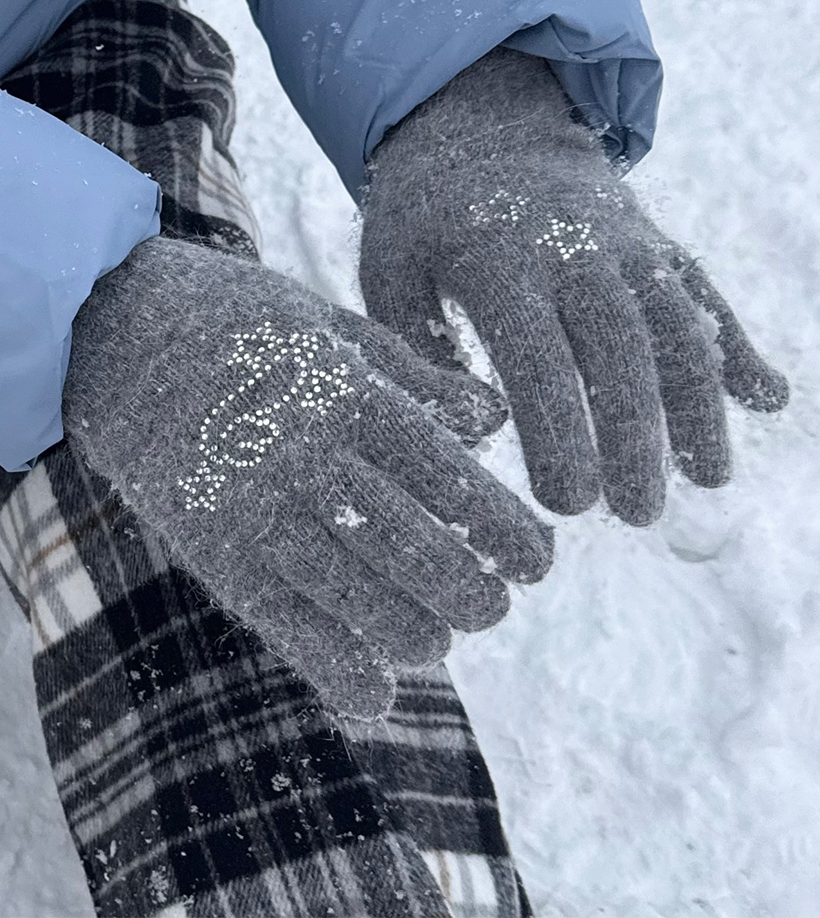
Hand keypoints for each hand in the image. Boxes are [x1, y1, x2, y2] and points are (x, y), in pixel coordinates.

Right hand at [63, 236, 552, 718]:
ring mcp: (250, 505)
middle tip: (496, 607)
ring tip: (441, 639)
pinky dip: (329, 665)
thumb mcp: (332, 325)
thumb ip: (414, 376)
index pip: (444, 474)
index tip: (539, 562)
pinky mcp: (207, 544)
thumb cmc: (242, 321)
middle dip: (465, 589)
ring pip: (348, 590)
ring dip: (409, 631)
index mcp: (345, 393)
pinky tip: (373, 699)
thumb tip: (493, 419)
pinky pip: (276, 617)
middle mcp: (303, 455)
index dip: (500, 525)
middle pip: (405, 542)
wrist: (113, 329)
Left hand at [360, 48, 787, 525]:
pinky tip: (768, 397)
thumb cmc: (423, 217)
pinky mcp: (652, 240)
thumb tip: (478, 425)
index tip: (569, 502)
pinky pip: (702, 290)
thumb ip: (420, 347)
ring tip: (711, 478)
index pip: (536, 358)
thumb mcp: (389, 270)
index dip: (558, 432)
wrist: (481, 121)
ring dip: (698, 403)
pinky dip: (736, 343)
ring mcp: (623, 241)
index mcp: (496, 261)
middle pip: (618, 348)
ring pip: (674, 324)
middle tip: (638, 514)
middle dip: (635, 435)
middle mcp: (573, 249)